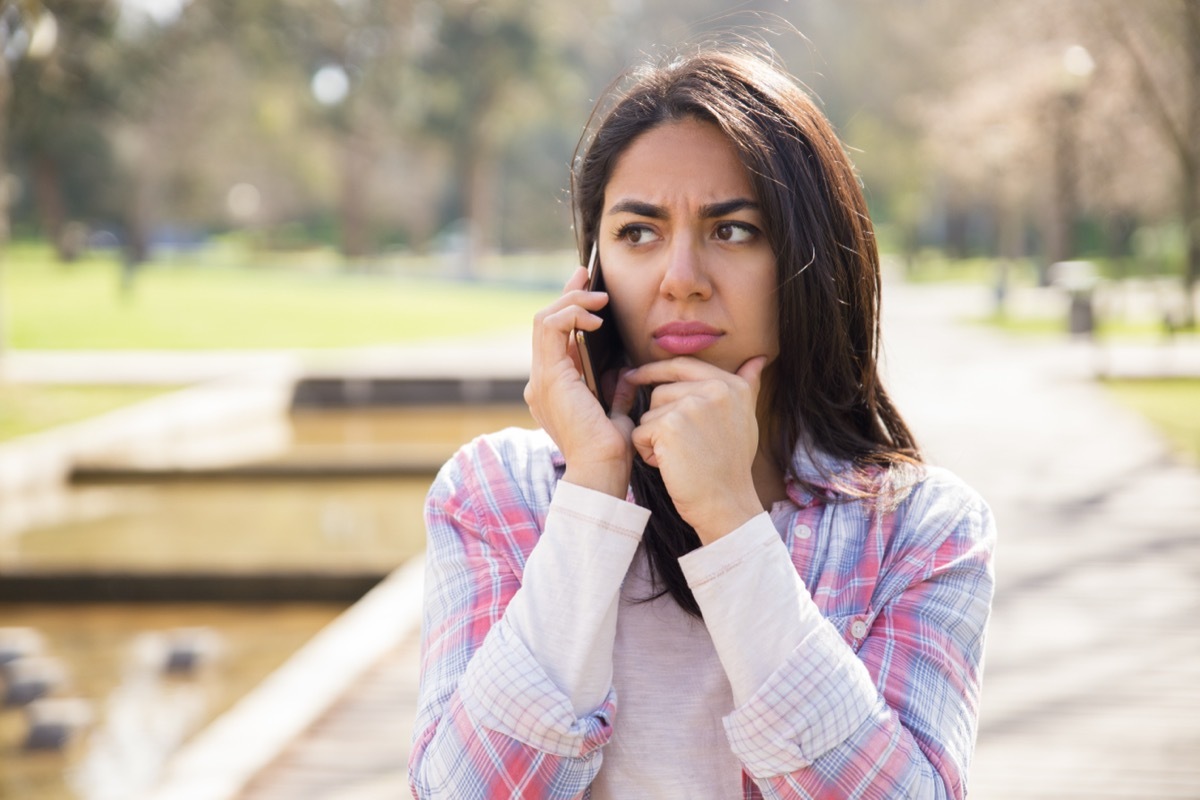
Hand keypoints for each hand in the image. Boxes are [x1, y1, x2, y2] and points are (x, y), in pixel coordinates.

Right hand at [524, 266, 636, 496]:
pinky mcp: (549, 377)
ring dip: (571, 301)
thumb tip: (625, 370)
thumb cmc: (612, 450)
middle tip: (587, 276)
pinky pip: (551, 329)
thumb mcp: (617, 410)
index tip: (588, 288)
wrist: (602, 471)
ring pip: (544, 320)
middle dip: (567, 295)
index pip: (554, 337)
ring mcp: (541, 379)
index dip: (569, 307)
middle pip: (545, 322)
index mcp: (555, 388)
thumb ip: (616, 390)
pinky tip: (595, 319)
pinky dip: (571, 315)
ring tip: (597, 297)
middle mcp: (541, 381)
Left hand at [626, 356, 767, 542]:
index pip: (682, 365)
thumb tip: (758, 359)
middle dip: (660, 419)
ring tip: (680, 457)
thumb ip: (747, 385)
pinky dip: (647, 453)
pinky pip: (639, 433)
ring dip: (654, 437)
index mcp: (732, 385)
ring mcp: (691, 405)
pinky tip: (670, 465)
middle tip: (683, 447)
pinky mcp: (669, 425)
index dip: (655, 370)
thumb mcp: (745, 418)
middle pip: (660, 391)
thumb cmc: (731, 465)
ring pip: (648, 413)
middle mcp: (714, 389)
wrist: (726, 503)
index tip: (635, 376)